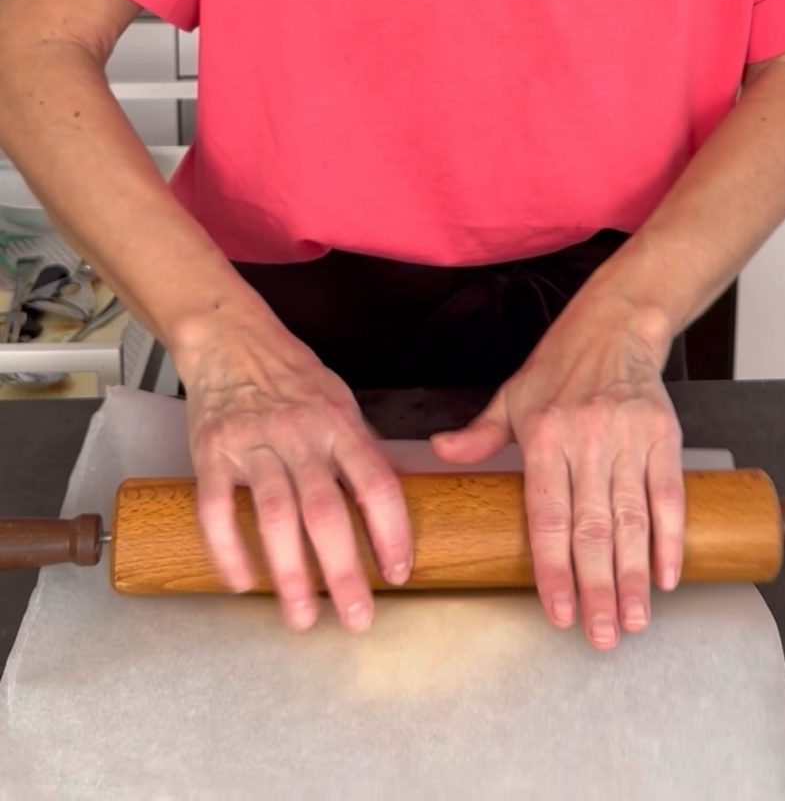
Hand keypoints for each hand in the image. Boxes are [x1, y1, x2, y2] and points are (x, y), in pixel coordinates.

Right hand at [176, 313, 412, 632]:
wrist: (232, 339)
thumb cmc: (294, 376)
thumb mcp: (341, 401)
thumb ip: (362, 449)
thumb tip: (393, 497)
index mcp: (340, 425)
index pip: (376, 483)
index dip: (392, 531)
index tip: (400, 573)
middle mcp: (300, 435)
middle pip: (326, 511)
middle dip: (344, 571)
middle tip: (357, 619)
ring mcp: (253, 444)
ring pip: (275, 516)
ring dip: (289, 574)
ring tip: (302, 619)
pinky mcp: (211, 453)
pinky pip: (217, 509)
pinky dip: (227, 550)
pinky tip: (243, 584)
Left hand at [431, 298, 683, 650]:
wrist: (614, 328)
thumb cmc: (558, 368)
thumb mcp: (511, 397)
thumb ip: (478, 434)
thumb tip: (438, 452)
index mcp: (544, 436)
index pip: (547, 516)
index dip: (554, 569)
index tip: (560, 613)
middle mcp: (587, 441)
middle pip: (592, 528)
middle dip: (597, 588)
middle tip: (600, 636)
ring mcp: (628, 439)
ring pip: (632, 519)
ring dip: (634, 575)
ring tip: (633, 620)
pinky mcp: (663, 436)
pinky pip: (668, 495)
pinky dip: (671, 537)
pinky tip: (668, 576)